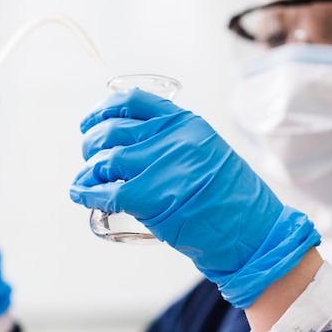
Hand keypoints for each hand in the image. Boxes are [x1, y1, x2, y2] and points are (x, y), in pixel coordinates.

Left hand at [70, 89, 320, 307]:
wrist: (250, 230)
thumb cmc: (229, 196)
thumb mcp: (206, 151)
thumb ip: (173, 140)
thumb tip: (131, 141)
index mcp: (184, 123)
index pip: (132, 101)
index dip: (103, 109)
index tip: (91, 120)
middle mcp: (171, 139)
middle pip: (111, 130)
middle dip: (91, 142)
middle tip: (89, 154)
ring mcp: (160, 166)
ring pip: (105, 160)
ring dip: (87, 170)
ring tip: (84, 179)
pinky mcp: (150, 197)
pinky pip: (105, 192)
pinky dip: (87, 193)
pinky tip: (81, 194)